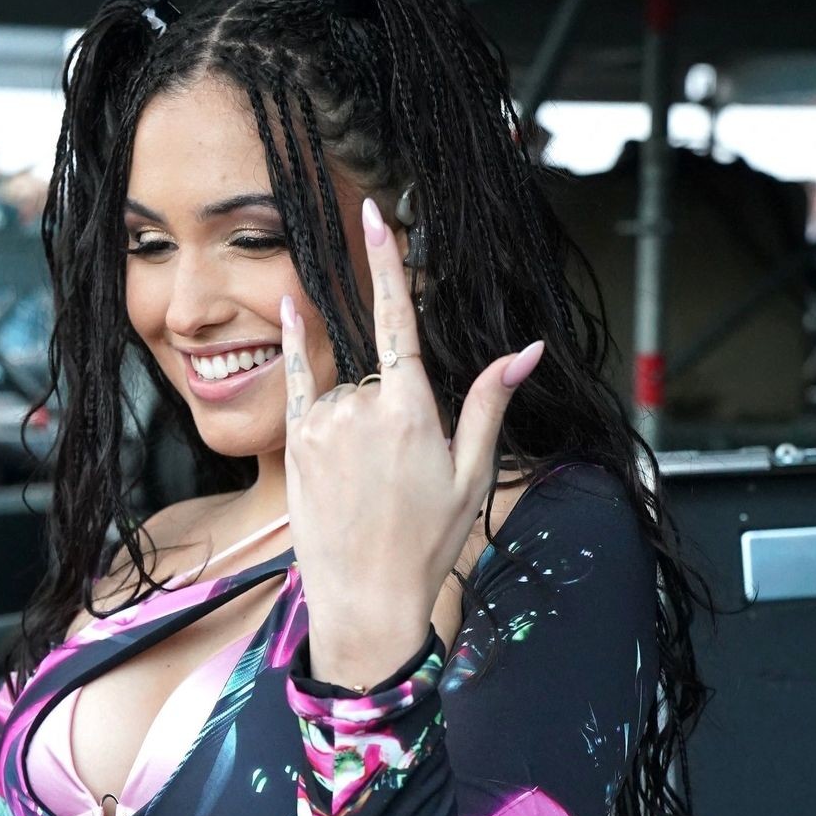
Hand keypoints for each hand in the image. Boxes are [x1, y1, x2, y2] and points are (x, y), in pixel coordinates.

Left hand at [280, 195, 543, 678]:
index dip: (388, 263)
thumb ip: (490, 404)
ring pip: (350, 392)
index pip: (400, 320)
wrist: (367, 600)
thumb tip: (528, 349)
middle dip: (398, 407)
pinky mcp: (296, 443)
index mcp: (413, 411)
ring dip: (363, 420)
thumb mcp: (473, 474)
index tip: (376, 215)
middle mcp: (362, 408)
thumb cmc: (427, 543)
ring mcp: (323, 423)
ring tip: (370, 484)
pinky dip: (294, 341)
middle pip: (384, 375)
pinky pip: (296, 379)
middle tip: (402, 477)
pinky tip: (288, 305)